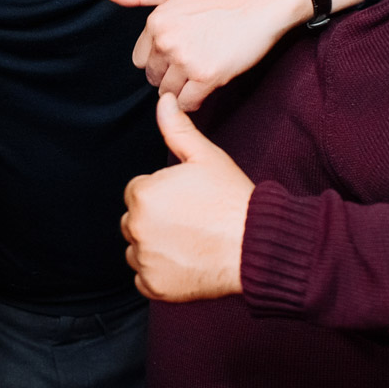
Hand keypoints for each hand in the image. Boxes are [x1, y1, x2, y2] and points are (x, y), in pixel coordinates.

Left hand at [106, 0, 307, 111]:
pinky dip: (194, 101)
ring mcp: (186, 60)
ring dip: (182, 89)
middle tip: (192, 63)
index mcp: (156, 22)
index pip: (141, 59)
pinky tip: (206, 86)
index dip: (159, 60)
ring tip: (200, 73)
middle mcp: (166, 41)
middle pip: (154, 78)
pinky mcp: (206, 76)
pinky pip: (188, 103)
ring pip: (169, 93)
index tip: (178, 54)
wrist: (262, 2)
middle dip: (169, 75)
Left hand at [120, 94, 253, 300]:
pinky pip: (144, 278)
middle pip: (134, 220)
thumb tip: (164, 101)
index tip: (188, 201)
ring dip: (155, 247)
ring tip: (190, 242)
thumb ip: (178, 129)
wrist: (254, 246)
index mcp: (143, 194)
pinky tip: (186, 263)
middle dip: (156, 220)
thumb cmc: (232, 200)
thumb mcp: (206, 157)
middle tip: (191, 222)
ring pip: (137, 249)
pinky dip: (160, 274)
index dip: (164, 194)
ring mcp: (144, 259)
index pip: (139, 192)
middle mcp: (136, 227)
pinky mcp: (154, 286)